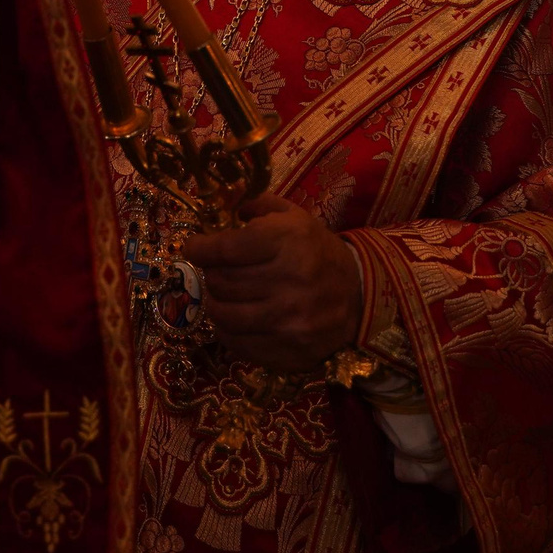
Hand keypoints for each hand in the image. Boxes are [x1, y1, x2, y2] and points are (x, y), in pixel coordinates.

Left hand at [182, 193, 361, 376]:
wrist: (359, 295)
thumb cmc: (317, 250)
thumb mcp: (294, 217)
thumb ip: (256, 205)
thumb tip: (224, 201)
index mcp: (288, 241)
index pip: (226, 248)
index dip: (200, 248)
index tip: (193, 247)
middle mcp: (289, 281)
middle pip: (221, 281)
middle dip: (211, 273)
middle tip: (217, 270)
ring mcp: (289, 321)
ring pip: (224, 314)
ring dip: (215, 302)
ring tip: (222, 294)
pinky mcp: (288, 350)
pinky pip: (237, 343)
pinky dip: (227, 329)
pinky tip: (234, 318)